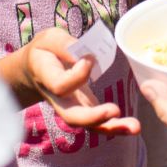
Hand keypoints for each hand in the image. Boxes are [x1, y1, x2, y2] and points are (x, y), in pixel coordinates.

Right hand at [22, 27, 139, 135]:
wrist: (32, 71)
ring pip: (88, 126)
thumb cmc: (44, 51)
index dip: (77, 74)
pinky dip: (115, 126)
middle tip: (115, 111)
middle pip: (72, 116)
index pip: (60, 85)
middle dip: (94, 117)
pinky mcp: (84, 109)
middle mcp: (58, 100)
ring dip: (112, 127)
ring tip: (134, 127)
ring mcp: (71, 108)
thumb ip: (65, 45)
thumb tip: (87, 56)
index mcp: (46, 78)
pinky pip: (98, 123)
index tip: (89, 59)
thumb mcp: (48, 39)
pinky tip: (133, 126)